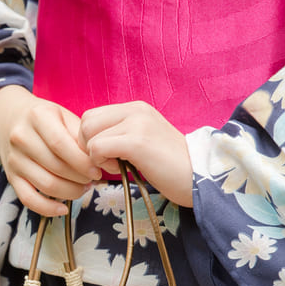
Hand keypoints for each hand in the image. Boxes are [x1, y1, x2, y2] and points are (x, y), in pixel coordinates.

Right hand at [0, 85, 97, 215]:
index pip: (60, 144)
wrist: (8, 119)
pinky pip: (28, 199)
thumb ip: (83, 137)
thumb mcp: (63, 116)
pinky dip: (47, 208)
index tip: (97, 170)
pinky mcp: (11, 177)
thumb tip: (108, 162)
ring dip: (70, 192)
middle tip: (93, 179)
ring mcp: (14, 160)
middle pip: (56, 167)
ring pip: (46, 185)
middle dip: (80, 178)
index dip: (82, 162)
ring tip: (83, 188)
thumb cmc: (44, 118)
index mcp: (37, 117)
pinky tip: (63, 209)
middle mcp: (21, 138)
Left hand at [80, 101, 194, 207]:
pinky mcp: (137, 141)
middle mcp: (136, 110)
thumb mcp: (142, 140)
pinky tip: (118, 169)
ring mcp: (137, 123)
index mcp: (136, 108)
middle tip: (107, 162)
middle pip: (86, 122)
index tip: (106, 156)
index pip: (92, 115)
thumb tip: (88, 141)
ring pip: (89, 135)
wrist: (198, 177)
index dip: (91, 138)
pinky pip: (97, 148)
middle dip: (88, 146)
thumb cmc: (168, 166)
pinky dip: (100, 162)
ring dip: (95, 156)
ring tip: (116, 165)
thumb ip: (119, 134)